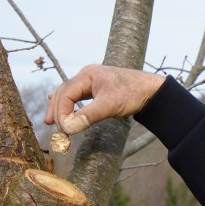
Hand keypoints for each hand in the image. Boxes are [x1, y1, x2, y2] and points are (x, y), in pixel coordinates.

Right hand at [44, 65, 165, 133]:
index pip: (65, 94)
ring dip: (60, 107)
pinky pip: (78, 95)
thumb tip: (68, 129)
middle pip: (63, 93)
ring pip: (69, 94)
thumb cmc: (133, 94)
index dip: (62, 113)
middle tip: (53, 128)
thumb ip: (87, 116)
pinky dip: (70, 103)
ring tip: (51, 121)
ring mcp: (92, 81)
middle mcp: (87, 75)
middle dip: (57, 110)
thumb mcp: (109, 106)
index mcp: (87, 75)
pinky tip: (65, 107)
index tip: (64, 130)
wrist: (153, 91)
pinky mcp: (99, 88)